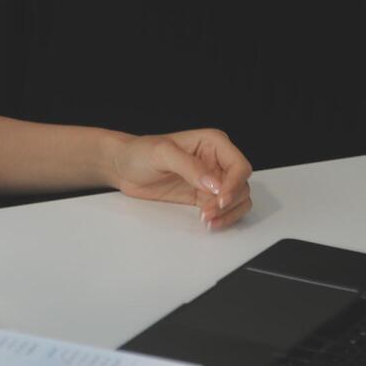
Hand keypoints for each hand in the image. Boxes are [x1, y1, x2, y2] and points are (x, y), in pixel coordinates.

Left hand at [108, 129, 252, 229]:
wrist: (122, 167)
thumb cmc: (139, 152)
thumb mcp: (162, 154)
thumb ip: (189, 166)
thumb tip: (214, 184)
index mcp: (214, 143)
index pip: (239, 165)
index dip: (235, 184)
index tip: (221, 199)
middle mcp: (217, 160)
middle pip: (242, 185)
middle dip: (229, 202)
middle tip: (209, 213)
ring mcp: (212, 180)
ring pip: (237, 200)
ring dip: (228, 213)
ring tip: (208, 221)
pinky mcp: (203, 196)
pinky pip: (222, 209)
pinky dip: (221, 218)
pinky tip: (208, 223)